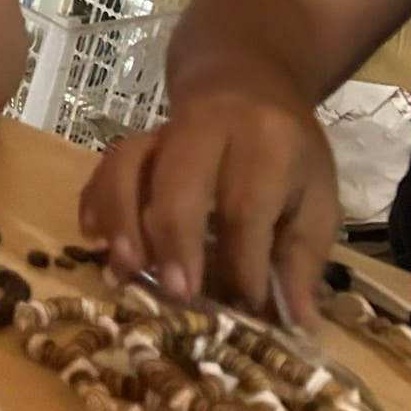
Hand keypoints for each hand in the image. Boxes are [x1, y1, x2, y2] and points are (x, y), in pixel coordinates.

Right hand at [78, 88, 339, 327]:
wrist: (247, 83)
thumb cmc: (289, 152)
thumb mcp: (316, 198)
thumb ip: (303, 259)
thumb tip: (298, 327)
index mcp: (266, 142)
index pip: (247, 206)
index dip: (244, 262)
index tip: (246, 309)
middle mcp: (208, 127)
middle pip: (179, 180)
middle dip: (175, 241)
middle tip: (178, 294)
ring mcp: (163, 130)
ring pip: (129, 166)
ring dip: (122, 220)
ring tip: (127, 270)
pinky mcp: (135, 138)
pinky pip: (104, 165)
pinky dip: (94, 201)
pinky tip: (93, 238)